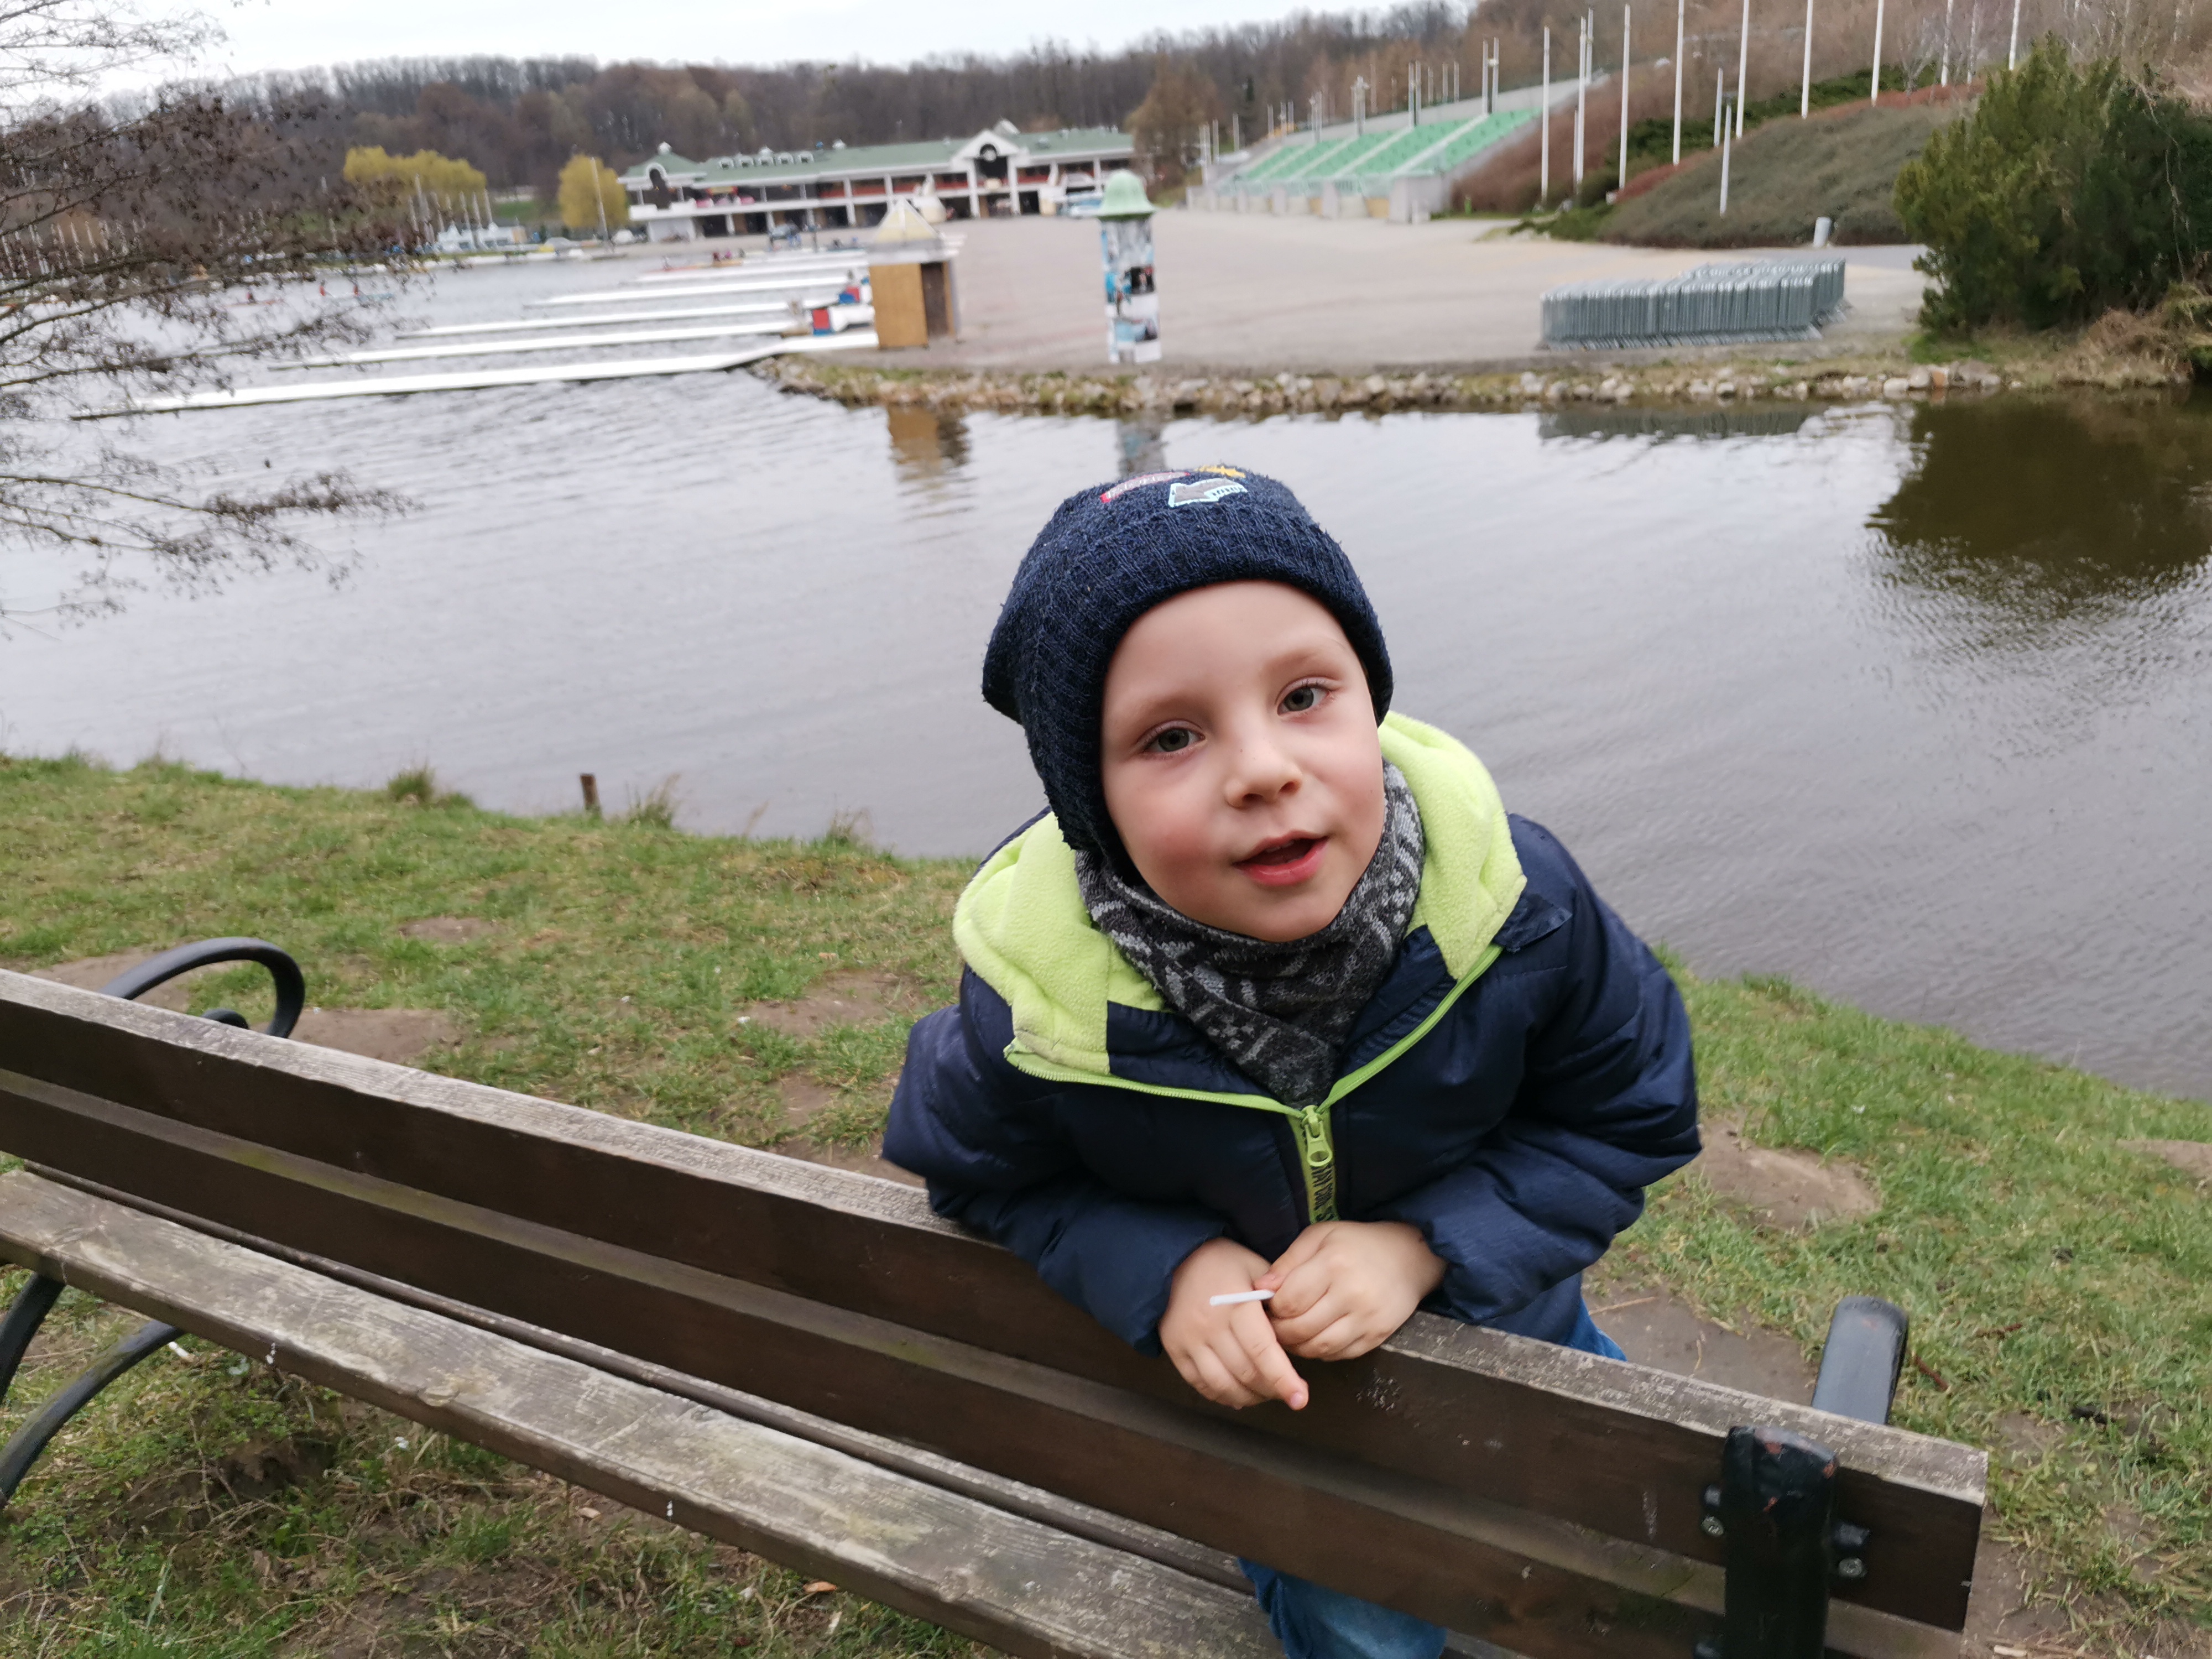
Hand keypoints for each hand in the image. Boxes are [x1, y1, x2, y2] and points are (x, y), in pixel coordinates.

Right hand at [1159, 1237, 1310, 1410]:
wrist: (1174, 1258)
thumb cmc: (1223, 1262)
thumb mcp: (1255, 1267)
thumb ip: (1279, 1296)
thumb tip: (1300, 1327)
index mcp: (1235, 1305)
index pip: (1262, 1351)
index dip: (1283, 1379)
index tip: (1300, 1399)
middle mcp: (1209, 1326)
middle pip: (1246, 1373)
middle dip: (1272, 1389)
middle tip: (1289, 1391)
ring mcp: (1189, 1341)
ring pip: (1223, 1385)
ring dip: (1249, 1397)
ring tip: (1266, 1393)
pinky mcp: (1175, 1349)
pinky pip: (1200, 1384)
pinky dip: (1223, 1395)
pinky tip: (1239, 1395)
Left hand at [1257, 1221, 1447, 1361]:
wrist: (1408, 1257)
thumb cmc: (1357, 1244)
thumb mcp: (1319, 1237)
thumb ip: (1288, 1261)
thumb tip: (1261, 1288)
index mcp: (1334, 1264)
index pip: (1289, 1301)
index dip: (1272, 1308)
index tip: (1269, 1305)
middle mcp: (1352, 1295)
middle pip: (1300, 1328)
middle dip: (1280, 1331)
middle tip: (1273, 1325)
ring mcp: (1367, 1319)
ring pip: (1318, 1347)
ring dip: (1298, 1346)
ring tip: (1292, 1333)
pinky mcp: (1377, 1336)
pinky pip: (1339, 1355)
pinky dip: (1321, 1351)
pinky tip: (1316, 1337)